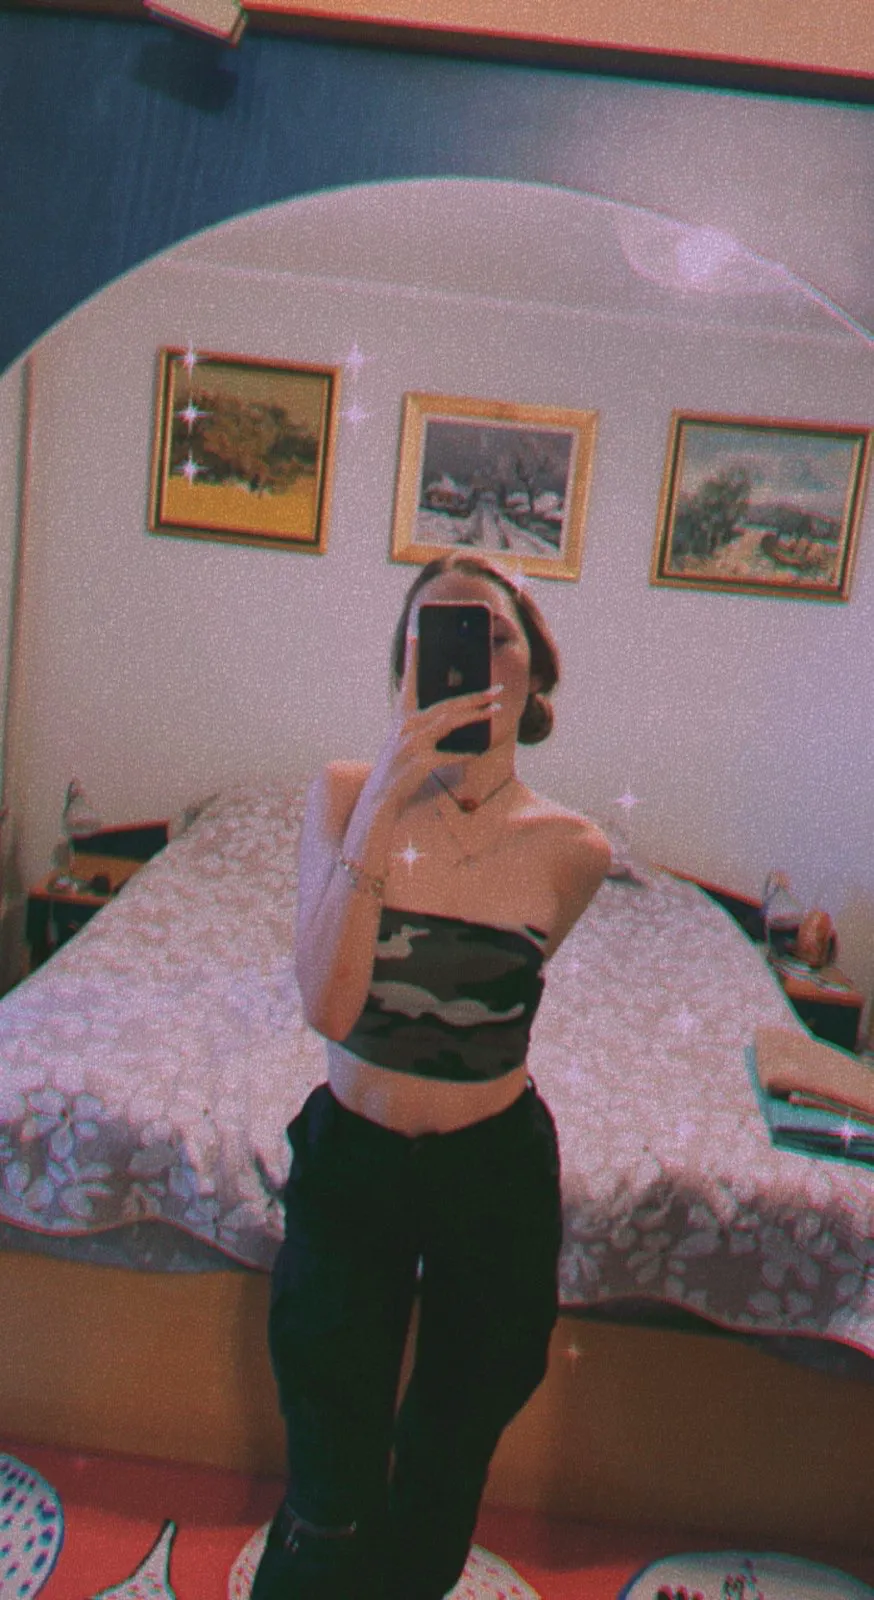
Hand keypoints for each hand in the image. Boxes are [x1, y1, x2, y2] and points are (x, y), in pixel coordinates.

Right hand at [365, 635, 501, 813]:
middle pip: (446, 704)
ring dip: (477, 715)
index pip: (409, 681)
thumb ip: (426, 726)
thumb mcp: (406, 741)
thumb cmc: (397, 769)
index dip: (413, 656)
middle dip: (474, 695)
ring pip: (451, 722)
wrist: (379, 798)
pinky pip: (450, 753)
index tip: (416, 631)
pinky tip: (480, 747)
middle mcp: (405, 726)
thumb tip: (457, 713)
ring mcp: (412, 744)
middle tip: (496, 690)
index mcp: (401, 717)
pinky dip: (466, 751)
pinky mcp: (420, 762)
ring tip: (496, 709)